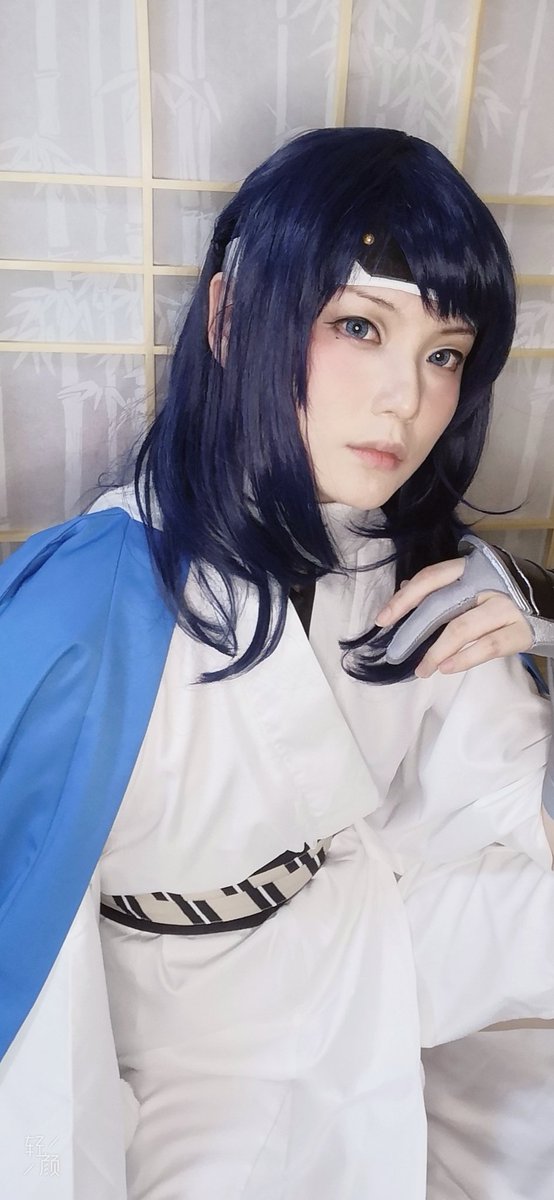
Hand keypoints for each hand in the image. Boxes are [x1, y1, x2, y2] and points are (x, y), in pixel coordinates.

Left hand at [375, 558, 533, 677]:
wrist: (552, 602)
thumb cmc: (505, 592)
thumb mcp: (476, 580)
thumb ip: (443, 585)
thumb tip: (405, 588)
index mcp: (472, 566)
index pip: (431, 579)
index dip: (404, 599)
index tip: (383, 620)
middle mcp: (488, 582)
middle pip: (440, 605)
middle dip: (412, 631)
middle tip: (395, 653)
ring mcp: (505, 606)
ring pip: (460, 629)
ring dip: (435, 652)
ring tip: (421, 670)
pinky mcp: (521, 630)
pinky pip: (486, 647)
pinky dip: (463, 659)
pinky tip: (446, 668)